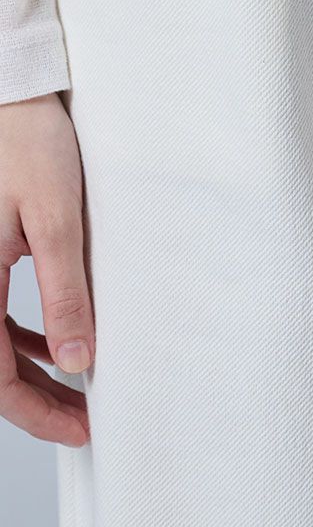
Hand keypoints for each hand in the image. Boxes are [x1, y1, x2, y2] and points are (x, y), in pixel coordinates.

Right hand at [0, 92, 91, 445]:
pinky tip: (60, 340)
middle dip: (37, 401)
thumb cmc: (30, 144)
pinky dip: (24, 337)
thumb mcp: (56, 219)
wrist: (11, 96)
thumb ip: (64, 291)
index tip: (81, 430)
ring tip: (80, 388)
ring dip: (32, 372)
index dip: (37, 411)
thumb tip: (79, 359)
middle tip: (86, 421)